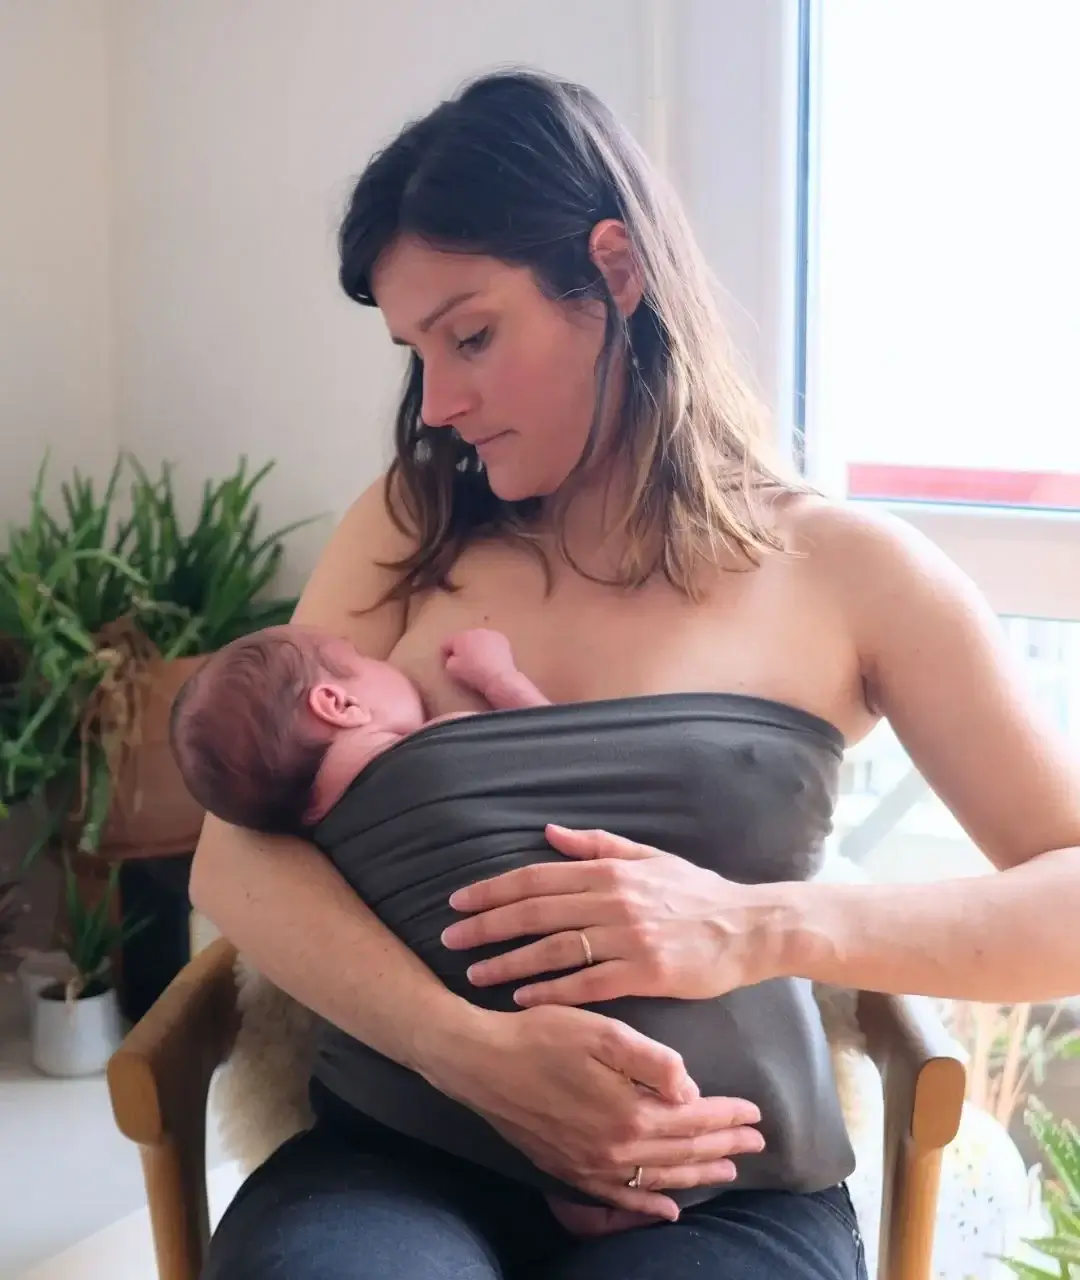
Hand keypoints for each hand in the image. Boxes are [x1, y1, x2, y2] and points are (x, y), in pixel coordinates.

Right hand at [423, 1002, 763, 1219]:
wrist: (479, 1061)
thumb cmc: (541, 1034)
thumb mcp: (601, 1030)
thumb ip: (652, 1061)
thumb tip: (692, 1090)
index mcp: (629, 1111)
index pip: (694, 1118)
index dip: (727, 1115)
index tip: (756, 1113)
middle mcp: (614, 1148)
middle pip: (682, 1151)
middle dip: (723, 1146)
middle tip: (756, 1143)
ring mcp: (589, 1165)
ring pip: (657, 1177)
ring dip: (696, 1174)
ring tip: (727, 1170)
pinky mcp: (566, 1169)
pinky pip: (618, 1198)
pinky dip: (648, 1204)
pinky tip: (666, 1208)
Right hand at [442, 628, 515, 697]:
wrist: (499, 676)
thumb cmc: (473, 672)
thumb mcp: (452, 670)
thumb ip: (449, 660)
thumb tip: (454, 658)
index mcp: (460, 637)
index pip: (446, 642)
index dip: (444, 653)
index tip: (447, 663)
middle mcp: (475, 631)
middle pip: (464, 639)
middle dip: (462, 648)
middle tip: (464, 662)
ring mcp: (491, 634)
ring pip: (478, 639)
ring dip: (476, 647)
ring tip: (479, 661)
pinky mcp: (503, 639)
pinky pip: (491, 643)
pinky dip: (489, 649)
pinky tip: (491, 660)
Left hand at [443, 825, 787, 1005]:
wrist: (752, 926)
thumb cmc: (699, 893)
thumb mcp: (651, 857)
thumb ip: (598, 846)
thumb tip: (549, 833)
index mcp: (612, 871)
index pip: (537, 877)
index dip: (493, 889)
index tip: (458, 900)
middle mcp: (614, 900)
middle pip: (536, 910)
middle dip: (487, 924)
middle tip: (450, 938)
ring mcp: (630, 937)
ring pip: (554, 948)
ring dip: (509, 960)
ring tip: (474, 972)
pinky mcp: (647, 974)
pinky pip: (588, 983)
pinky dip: (551, 990)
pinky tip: (521, 998)